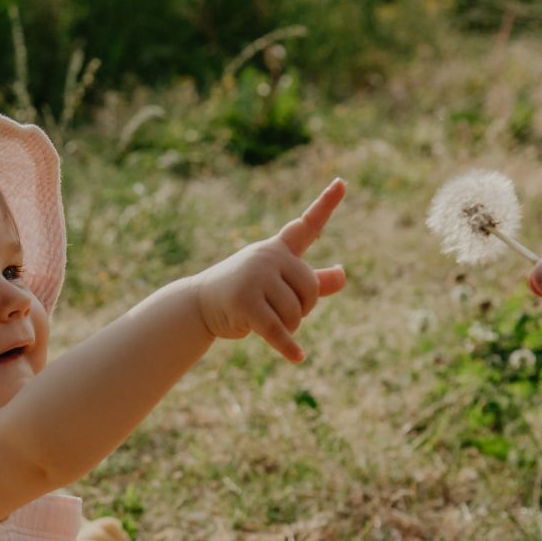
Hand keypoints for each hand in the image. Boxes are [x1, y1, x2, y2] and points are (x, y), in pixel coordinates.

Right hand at [191, 179, 348, 362]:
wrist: (198, 305)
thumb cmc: (242, 292)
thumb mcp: (277, 283)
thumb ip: (313, 280)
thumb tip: (343, 275)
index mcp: (278, 250)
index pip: (307, 225)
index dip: (326, 204)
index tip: (343, 182)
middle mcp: (268, 258)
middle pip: (309, 289)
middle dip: (302, 310)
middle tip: (279, 313)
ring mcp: (255, 279)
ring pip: (295, 313)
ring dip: (288, 328)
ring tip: (266, 324)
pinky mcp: (245, 304)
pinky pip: (276, 330)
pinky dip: (287, 346)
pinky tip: (298, 358)